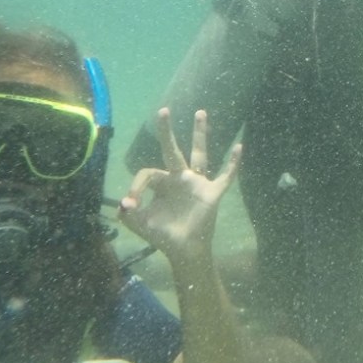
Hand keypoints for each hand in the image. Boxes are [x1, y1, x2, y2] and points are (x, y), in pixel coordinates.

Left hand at [118, 108, 239, 265]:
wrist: (184, 251)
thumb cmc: (163, 235)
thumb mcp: (142, 224)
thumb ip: (129, 215)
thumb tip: (124, 204)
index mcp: (162, 183)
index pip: (148, 173)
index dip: (137, 186)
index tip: (131, 204)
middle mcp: (179, 178)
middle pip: (172, 150)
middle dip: (166, 132)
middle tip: (162, 110)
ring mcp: (197, 183)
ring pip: (199, 154)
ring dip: (200, 134)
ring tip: (200, 112)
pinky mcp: (212, 192)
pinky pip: (226, 176)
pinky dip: (233, 163)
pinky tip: (239, 147)